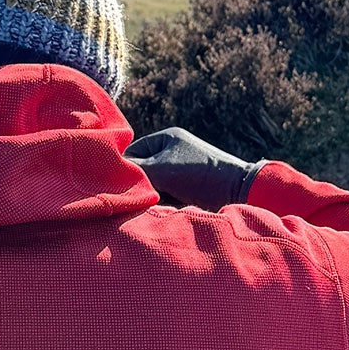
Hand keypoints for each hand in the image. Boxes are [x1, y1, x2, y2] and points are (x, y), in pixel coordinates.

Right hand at [125, 126, 261, 209]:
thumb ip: (135, 170)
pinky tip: (160, 211)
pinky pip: (165, 197)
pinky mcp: (188, 190)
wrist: (239, 193)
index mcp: (166, 138)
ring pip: (152, 186)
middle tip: (131, 198)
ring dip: (149, 196)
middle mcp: (172, 152)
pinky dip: (161, 204)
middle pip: (141, 170)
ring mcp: (181, 171)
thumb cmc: (199, 176)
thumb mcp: (162, 169)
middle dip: (137, 184)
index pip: (132, 152)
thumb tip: (109, 175)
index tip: (114, 186)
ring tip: (148, 206)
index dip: (123, 168)